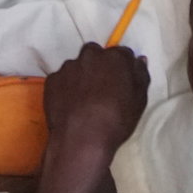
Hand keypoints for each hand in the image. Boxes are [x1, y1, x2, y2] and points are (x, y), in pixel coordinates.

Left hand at [43, 42, 149, 156]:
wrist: (81, 139)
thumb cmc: (116, 120)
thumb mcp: (139, 101)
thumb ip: (141, 76)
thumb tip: (139, 60)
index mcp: (115, 58)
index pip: (123, 53)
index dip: (123, 67)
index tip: (122, 81)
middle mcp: (90, 56)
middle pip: (96, 54)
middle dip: (99, 65)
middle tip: (102, 88)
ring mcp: (68, 67)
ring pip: (77, 66)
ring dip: (82, 76)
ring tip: (84, 100)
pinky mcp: (52, 80)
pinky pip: (62, 79)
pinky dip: (66, 87)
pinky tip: (70, 105)